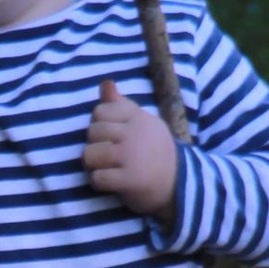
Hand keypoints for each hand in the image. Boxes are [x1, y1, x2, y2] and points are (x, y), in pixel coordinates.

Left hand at [82, 76, 179, 217]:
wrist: (179, 184)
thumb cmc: (154, 151)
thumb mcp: (142, 123)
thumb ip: (121, 105)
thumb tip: (106, 83)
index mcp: (138, 117)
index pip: (100, 111)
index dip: (99, 125)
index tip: (111, 136)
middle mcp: (135, 133)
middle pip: (92, 132)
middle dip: (94, 145)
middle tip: (107, 156)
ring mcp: (132, 156)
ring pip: (90, 154)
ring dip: (93, 165)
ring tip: (105, 168)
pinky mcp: (130, 179)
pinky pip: (97, 178)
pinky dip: (98, 182)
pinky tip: (110, 182)